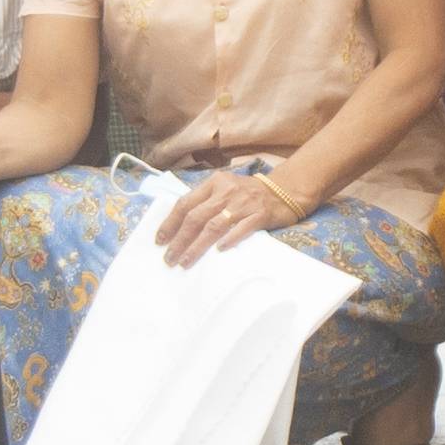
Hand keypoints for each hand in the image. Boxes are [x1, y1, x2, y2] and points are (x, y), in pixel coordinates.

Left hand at [153, 160, 293, 264]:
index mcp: (214, 183)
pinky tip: (219, 251)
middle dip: (180, 240)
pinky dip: (229, 240)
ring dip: (197, 246)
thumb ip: (205, 201)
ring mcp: (243, 203)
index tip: (160, 241)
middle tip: (169, 258)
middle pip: (196, 217)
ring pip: (214, 226)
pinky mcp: (260, 215)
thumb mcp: (225, 188)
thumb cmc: (249, 193)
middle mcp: (226, 192)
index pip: (186, 203)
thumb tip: (179, 226)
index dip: (170, 222)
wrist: (285, 190)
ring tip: (185, 261)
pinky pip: (242, 229)